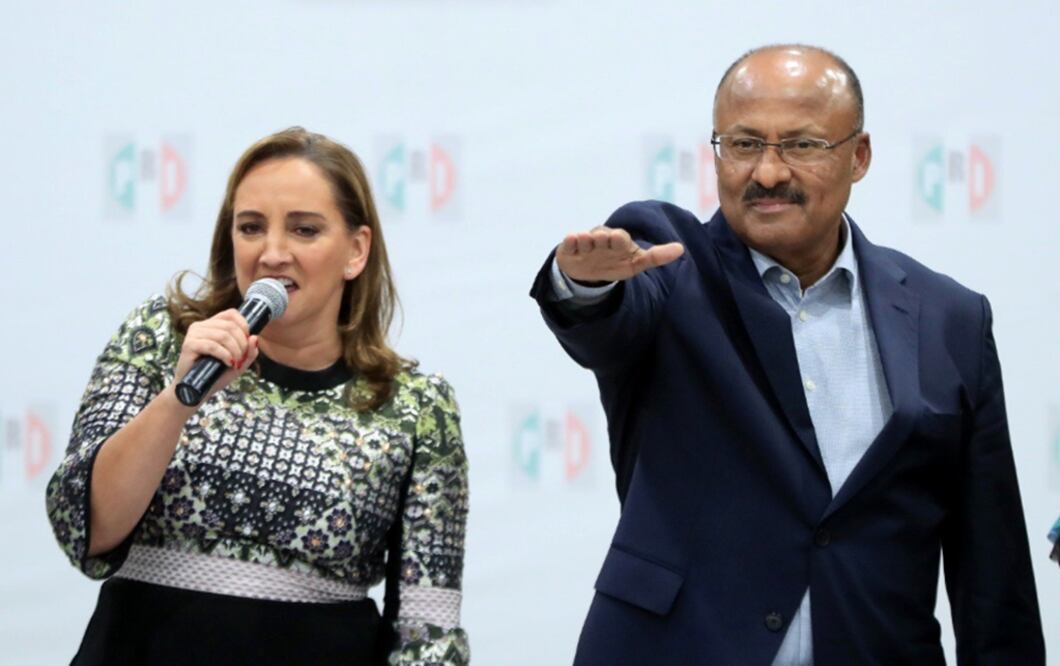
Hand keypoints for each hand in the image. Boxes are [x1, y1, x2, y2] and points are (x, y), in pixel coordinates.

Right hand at [173, 309, 258, 398]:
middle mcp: (201, 326)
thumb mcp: (239, 362)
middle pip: (230, 326)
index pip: (231, 314)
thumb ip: (249, 351)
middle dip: (242, 344)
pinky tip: (228, 363)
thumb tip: (255, 337)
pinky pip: (212, 346)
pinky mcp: (189, 345)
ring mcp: (193, 334)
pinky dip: (225, 355)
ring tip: (235, 363)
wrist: (197, 390)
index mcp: (212, 324)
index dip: (244, 326)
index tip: (248, 343)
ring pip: (223, 335)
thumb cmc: (217, 374)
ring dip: (235, 351)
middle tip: (241, 359)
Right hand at [556, 226, 683, 282]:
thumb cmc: (615, 263)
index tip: (618, 239)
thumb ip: (656, 256)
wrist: (588, 273)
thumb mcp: (636, 263)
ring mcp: (585, 244)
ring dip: (586, 238)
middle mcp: (602, 240)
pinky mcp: (570, 250)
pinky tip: (571, 239)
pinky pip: (569, 243)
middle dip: (603, 237)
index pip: (620, 238)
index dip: (619, 239)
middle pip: (602, 236)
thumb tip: (681, 249)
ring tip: (584, 239)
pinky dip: (570, 241)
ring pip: (586, 238)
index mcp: (618, 242)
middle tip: (604, 238)